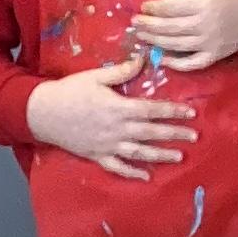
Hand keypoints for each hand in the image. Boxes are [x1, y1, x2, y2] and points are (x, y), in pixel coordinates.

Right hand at [28, 61, 197, 181]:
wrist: (43, 113)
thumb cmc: (69, 91)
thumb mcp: (95, 77)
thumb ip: (121, 71)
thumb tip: (142, 60)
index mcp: (119, 108)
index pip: (153, 110)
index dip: (173, 112)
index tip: (190, 114)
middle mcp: (117, 129)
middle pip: (151, 133)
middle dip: (174, 135)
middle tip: (194, 137)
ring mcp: (108, 145)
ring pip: (140, 153)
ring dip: (161, 155)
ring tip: (179, 157)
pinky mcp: (97, 156)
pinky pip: (118, 167)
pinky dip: (132, 173)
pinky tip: (147, 177)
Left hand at [131, 0, 237, 70]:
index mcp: (204, 2)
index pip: (170, 7)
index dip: (153, 7)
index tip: (142, 6)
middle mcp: (205, 24)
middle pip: (169, 27)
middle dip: (148, 25)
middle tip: (135, 23)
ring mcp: (210, 43)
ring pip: (175, 45)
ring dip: (155, 41)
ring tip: (142, 36)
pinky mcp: (216, 56)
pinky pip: (191, 64)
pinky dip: (175, 64)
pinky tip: (162, 58)